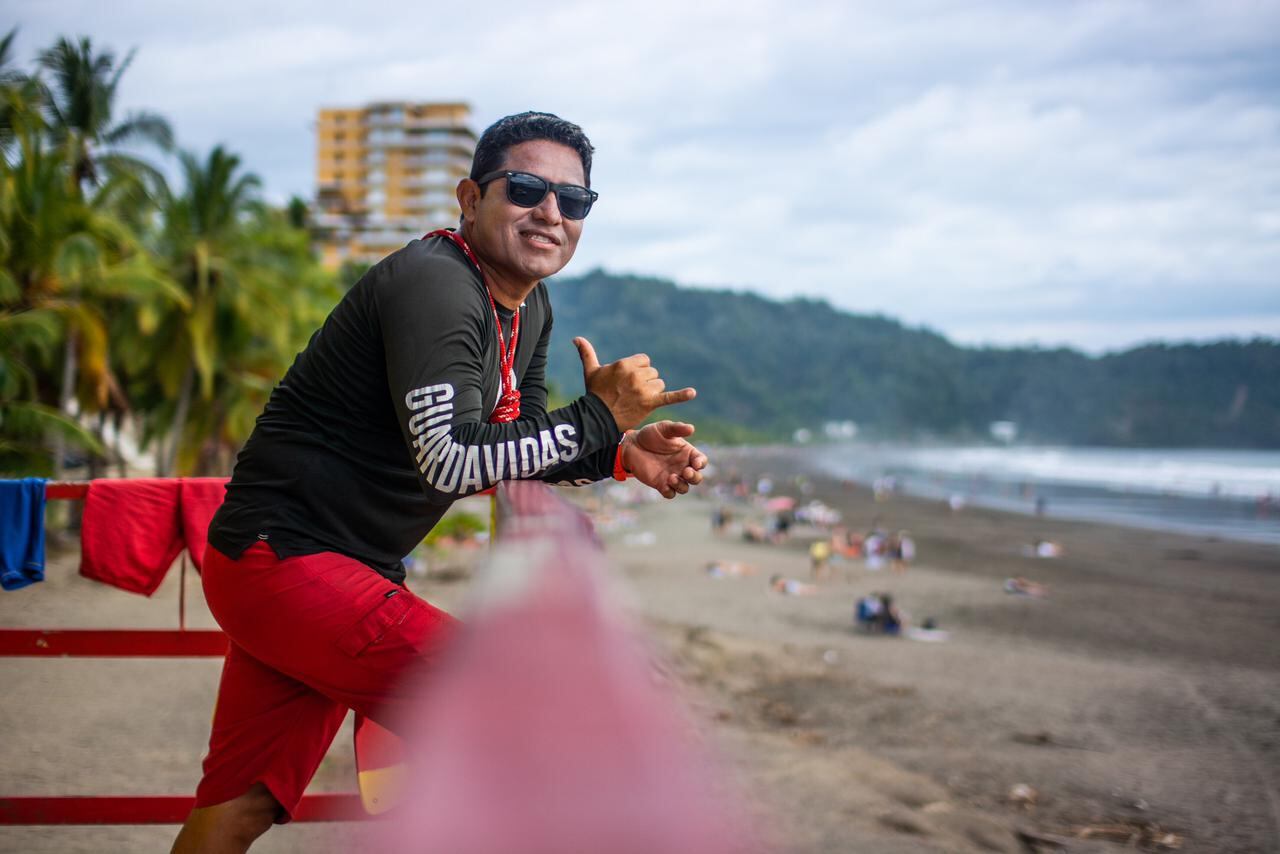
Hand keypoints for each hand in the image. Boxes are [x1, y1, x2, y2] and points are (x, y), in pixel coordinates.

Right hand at [575, 337, 695, 430]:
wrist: (597, 419)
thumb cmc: (594, 394)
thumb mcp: (591, 371)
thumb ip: (586, 353)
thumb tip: (576, 338)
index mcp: (625, 364)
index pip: (644, 361)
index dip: (639, 371)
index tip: (628, 381)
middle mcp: (636, 374)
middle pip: (652, 373)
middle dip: (645, 382)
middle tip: (631, 393)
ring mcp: (644, 389)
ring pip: (659, 385)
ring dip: (652, 392)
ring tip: (638, 400)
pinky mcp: (650, 403)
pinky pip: (669, 397)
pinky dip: (682, 395)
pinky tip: (692, 393)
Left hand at [621, 421, 707, 498]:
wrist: (632, 445)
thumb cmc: (650, 435)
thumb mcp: (664, 428)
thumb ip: (677, 428)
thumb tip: (691, 428)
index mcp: (687, 453)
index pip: (701, 461)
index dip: (701, 463)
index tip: (696, 463)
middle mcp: (682, 466)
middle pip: (696, 478)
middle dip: (694, 477)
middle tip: (686, 472)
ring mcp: (672, 476)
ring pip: (684, 488)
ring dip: (681, 485)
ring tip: (671, 478)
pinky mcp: (660, 484)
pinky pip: (670, 494)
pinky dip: (669, 492)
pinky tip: (664, 486)